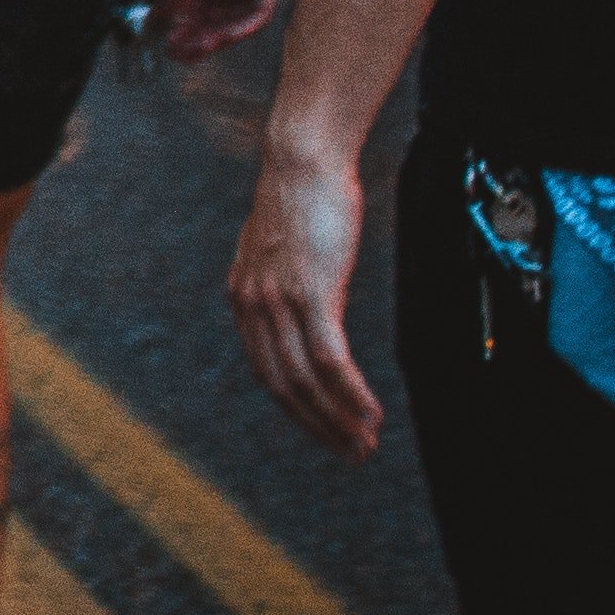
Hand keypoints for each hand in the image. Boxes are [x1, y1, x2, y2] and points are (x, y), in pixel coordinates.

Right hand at [145, 0, 278, 55]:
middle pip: (211, 27)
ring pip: (233, 25)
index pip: (191, 22)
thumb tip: (155, 24)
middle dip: (197, 42)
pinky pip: (258, 15)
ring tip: (201, 47)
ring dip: (218, 39)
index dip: (181, 37)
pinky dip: (244, 28)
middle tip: (181, 53)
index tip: (168, 48)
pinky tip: (227, 36)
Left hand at [229, 138, 387, 456]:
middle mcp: (252, 306)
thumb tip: (307, 309)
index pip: (267, 373)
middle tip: (353, 453)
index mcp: (243, 300)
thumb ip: (286, 287)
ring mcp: (279, 301)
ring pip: (306, 381)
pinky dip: (349, 394)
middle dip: (319, 427)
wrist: (302, 160)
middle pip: (284, 387)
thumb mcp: (284, 252)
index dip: (298, 411)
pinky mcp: (310, 292)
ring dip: (339, 418)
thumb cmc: (302, 202)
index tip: (327, 432)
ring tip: (366, 442)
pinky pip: (329, 359)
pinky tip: (370, 414)